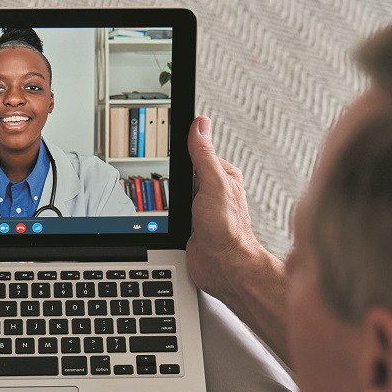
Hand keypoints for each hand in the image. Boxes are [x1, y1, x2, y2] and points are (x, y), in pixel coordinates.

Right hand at [186, 117, 290, 361]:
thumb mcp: (213, 184)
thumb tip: (200, 124)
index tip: (167, 138)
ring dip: (169, 195)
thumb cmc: (227, 230)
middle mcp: (212, 190)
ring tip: (168, 197)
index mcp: (222, 174)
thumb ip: (204, 155)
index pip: (197, 151)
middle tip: (165, 174)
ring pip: (177, 192)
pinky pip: (174, 210)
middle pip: (184, 171)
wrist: (223, 268)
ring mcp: (201, 208)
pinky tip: (167, 214)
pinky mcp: (190, 224)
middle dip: (173, 173)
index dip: (182, 146)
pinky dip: (168, 211)